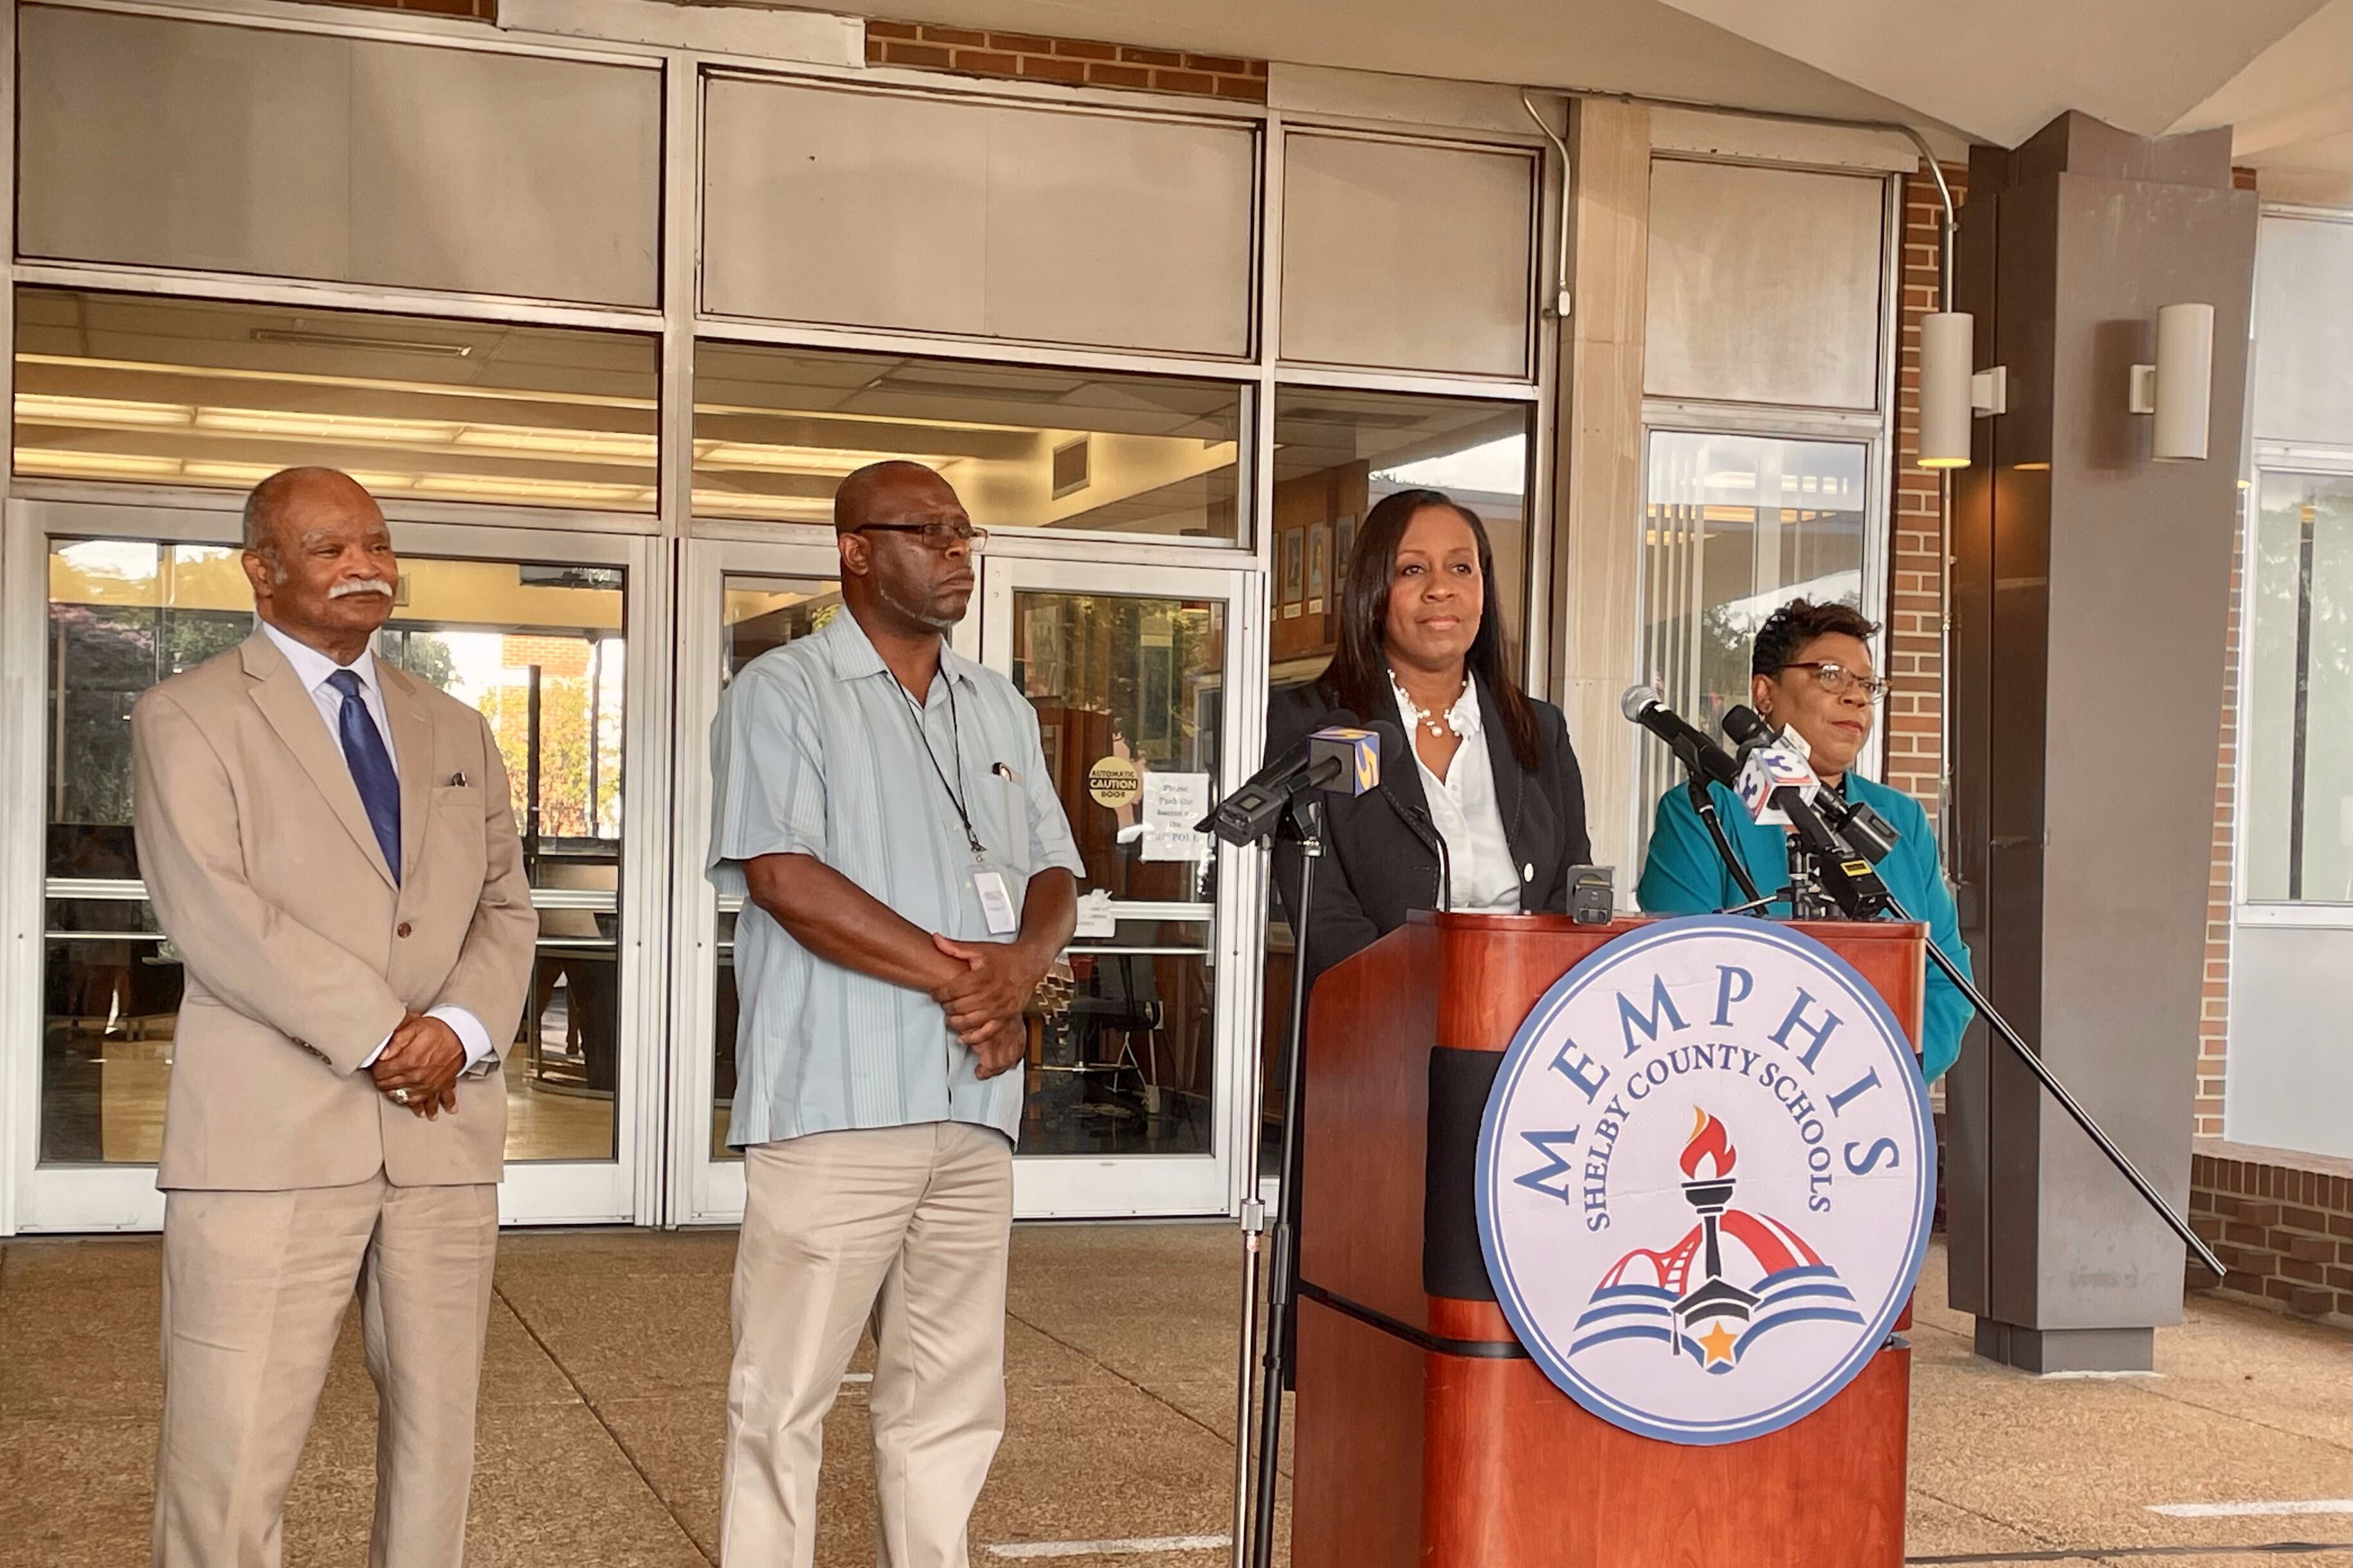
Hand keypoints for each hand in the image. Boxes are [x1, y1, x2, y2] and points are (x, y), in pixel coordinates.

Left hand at [370, 1014, 465, 1118]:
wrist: (463, 1033)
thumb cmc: (439, 1029)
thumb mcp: (413, 1027)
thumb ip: (395, 1041)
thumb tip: (380, 1055)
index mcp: (408, 1062)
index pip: (381, 1073)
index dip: (376, 1068)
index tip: (376, 1065)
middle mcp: (417, 1077)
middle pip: (391, 1087)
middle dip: (383, 1082)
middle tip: (382, 1076)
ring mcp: (429, 1085)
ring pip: (408, 1098)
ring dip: (399, 1097)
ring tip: (394, 1094)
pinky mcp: (441, 1087)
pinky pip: (434, 1101)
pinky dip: (430, 1108)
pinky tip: (428, 1114)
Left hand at [930, 934, 1044, 1079]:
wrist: (1029, 964)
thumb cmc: (1006, 958)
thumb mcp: (980, 949)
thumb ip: (956, 947)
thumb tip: (936, 940)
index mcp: (982, 977)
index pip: (953, 990)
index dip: (940, 993)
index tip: (936, 994)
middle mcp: (990, 995)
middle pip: (958, 1006)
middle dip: (946, 1006)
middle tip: (943, 1003)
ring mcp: (998, 1008)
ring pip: (969, 1021)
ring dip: (955, 1021)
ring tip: (950, 1017)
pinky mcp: (1005, 1018)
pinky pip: (987, 1033)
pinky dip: (973, 1038)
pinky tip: (964, 1037)